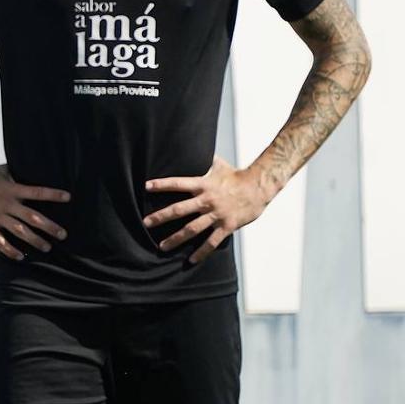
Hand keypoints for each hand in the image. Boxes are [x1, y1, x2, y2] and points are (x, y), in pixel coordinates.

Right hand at [0, 164, 69, 260]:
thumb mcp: (1, 171)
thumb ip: (16, 174)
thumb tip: (31, 168)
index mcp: (12, 189)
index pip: (37, 192)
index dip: (53, 194)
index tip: (68, 197)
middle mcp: (6, 203)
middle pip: (32, 216)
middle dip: (49, 226)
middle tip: (64, 235)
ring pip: (19, 231)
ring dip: (35, 240)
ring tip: (47, 248)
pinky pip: (0, 241)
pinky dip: (11, 250)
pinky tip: (20, 256)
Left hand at [143, 154, 271, 262]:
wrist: (259, 187)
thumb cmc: (236, 175)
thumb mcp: (218, 164)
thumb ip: (203, 159)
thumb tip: (193, 142)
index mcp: (203, 184)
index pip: (178, 183)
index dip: (162, 184)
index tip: (146, 187)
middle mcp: (207, 200)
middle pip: (180, 210)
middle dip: (161, 217)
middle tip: (145, 223)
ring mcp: (216, 214)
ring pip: (192, 229)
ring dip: (176, 239)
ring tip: (161, 246)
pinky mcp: (227, 226)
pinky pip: (211, 242)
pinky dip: (201, 252)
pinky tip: (191, 260)